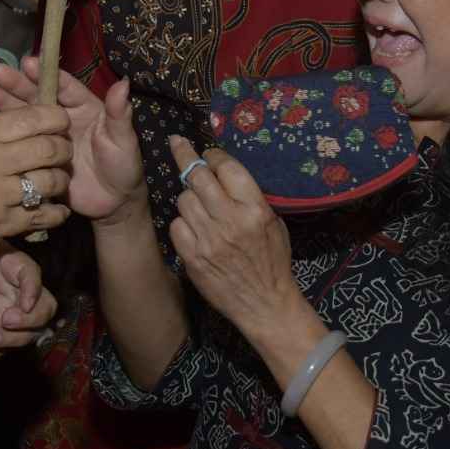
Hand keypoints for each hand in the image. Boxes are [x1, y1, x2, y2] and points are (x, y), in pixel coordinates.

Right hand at [0, 55, 143, 220]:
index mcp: (83, 107)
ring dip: (3, 101)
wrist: (113, 203)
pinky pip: (17, 142)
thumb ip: (120, 114)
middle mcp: (61, 118)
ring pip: (22, 115)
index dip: (45, 75)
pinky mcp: (35, 157)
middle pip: (36, 96)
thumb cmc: (123, 166)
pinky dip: (1, 131)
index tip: (27, 63)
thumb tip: (124, 83)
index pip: (62, 86)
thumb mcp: (124, 140)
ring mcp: (46, 138)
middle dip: (16, 83)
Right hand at [0, 104, 73, 265]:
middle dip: (64, 149)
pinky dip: (55, 212)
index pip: (31, 118)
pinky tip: (56, 209)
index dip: (55, 118)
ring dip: (60, 180)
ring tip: (58, 179)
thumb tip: (29, 124)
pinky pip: (41, 216)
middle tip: (64, 152)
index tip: (60, 122)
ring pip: (50, 183)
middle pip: (48, 149)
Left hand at [0, 245, 57, 356]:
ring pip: (26, 334)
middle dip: (32, 319)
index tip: (24, 304)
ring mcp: (2, 315)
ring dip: (11, 340)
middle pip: (43, 307)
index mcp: (6, 264)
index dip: (33, 289)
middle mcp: (12, 291)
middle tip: (7, 321)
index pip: (30, 273)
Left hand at [166, 139, 304, 344]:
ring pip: (183, 200)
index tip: (208, 153)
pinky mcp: (192, 257)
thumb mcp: (273, 223)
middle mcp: (230, 221)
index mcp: (255, 209)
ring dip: (188, 196)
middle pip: (197, 177)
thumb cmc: (272, 261)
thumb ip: (251, 197)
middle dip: (186, 156)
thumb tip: (225, 172)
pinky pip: (176, 226)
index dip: (213, 155)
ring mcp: (208, 240)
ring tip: (199, 204)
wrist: (264, 304)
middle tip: (178, 145)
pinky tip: (194, 229)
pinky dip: (182, 224)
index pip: (227, 167)